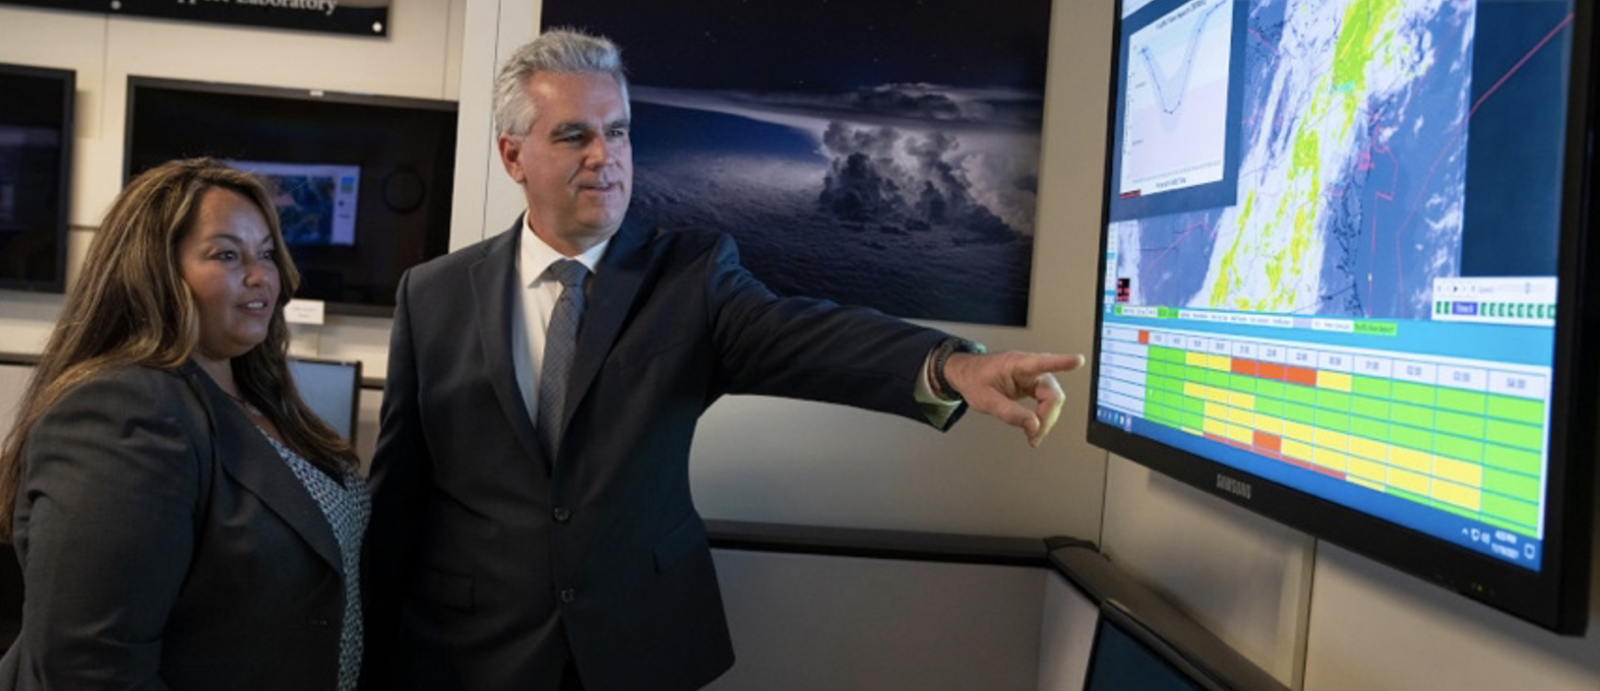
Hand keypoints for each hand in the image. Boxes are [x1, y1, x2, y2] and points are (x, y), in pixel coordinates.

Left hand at [942, 350, 1085, 446]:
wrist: (966, 374)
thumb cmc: (974, 380)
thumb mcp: (985, 400)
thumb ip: (1009, 413)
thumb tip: (1033, 426)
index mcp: (1016, 364)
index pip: (1042, 362)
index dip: (1061, 362)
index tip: (1077, 360)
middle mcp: (1029, 368)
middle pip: (1052, 392)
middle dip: (1047, 416)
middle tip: (1034, 435)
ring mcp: (1033, 377)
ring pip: (1053, 399)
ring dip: (1046, 419)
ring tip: (1033, 435)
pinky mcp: (1033, 385)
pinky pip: (1046, 402)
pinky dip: (1043, 417)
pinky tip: (1035, 428)